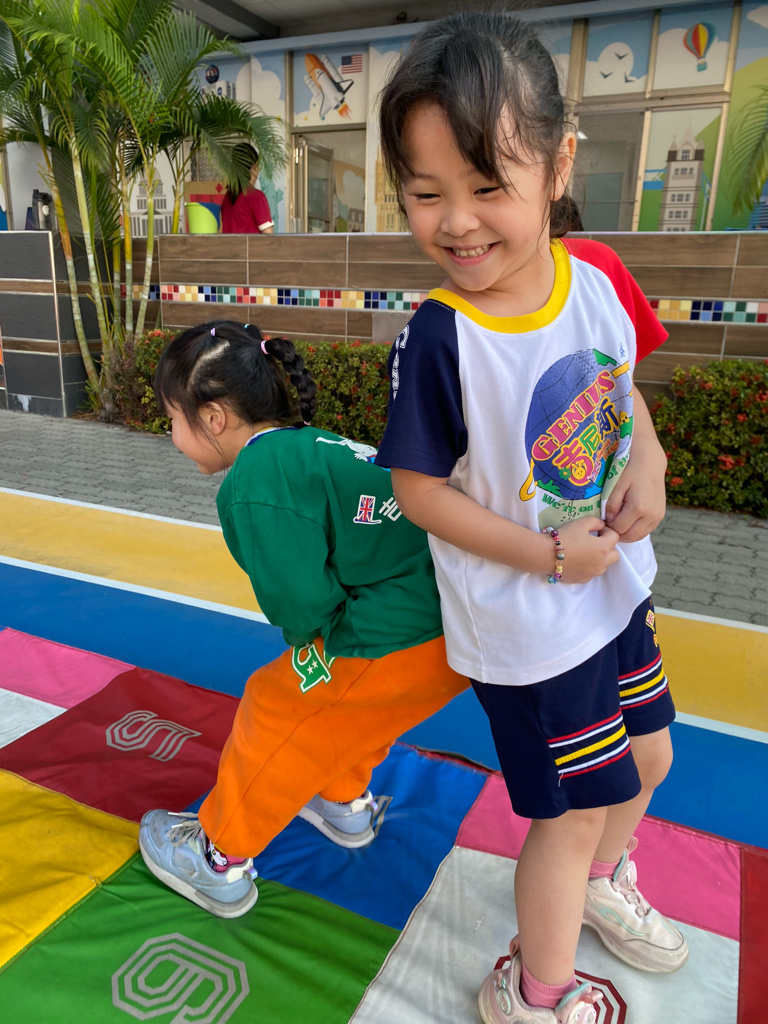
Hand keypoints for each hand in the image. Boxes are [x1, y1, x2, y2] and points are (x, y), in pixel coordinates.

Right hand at [555, 517, 619, 582]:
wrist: (546, 554)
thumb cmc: (565, 537)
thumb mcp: (582, 523)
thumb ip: (596, 522)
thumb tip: (601, 526)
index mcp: (603, 548)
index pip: (615, 536)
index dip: (607, 530)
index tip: (596, 529)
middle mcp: (602, 563)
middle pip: (615, 555)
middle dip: (609, 547)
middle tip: (595, 541)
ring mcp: (592, 573)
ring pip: (604, 566)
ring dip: (600, 558)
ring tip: (586, 552)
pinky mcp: (583, 579)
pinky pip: (592, 573)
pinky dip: (589, 567)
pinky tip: (578, 560)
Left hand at [605, 390, 666, 541]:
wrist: (650, 462)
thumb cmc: (630, 471)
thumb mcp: (616, 486)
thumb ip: (611, 505)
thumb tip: (608, 521)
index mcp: (638, 507)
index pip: (618, 528)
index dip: (608, 527)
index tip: (603, 520)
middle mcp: (650, 515)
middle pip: (629, 536)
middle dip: (616, 533)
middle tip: (608, 523)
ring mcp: (657, 516)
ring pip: (638, 536)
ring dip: (626, 533)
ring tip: (617, 522)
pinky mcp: (660, 516)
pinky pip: (646, 530)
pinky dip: (635, 530)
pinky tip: (628, 521)